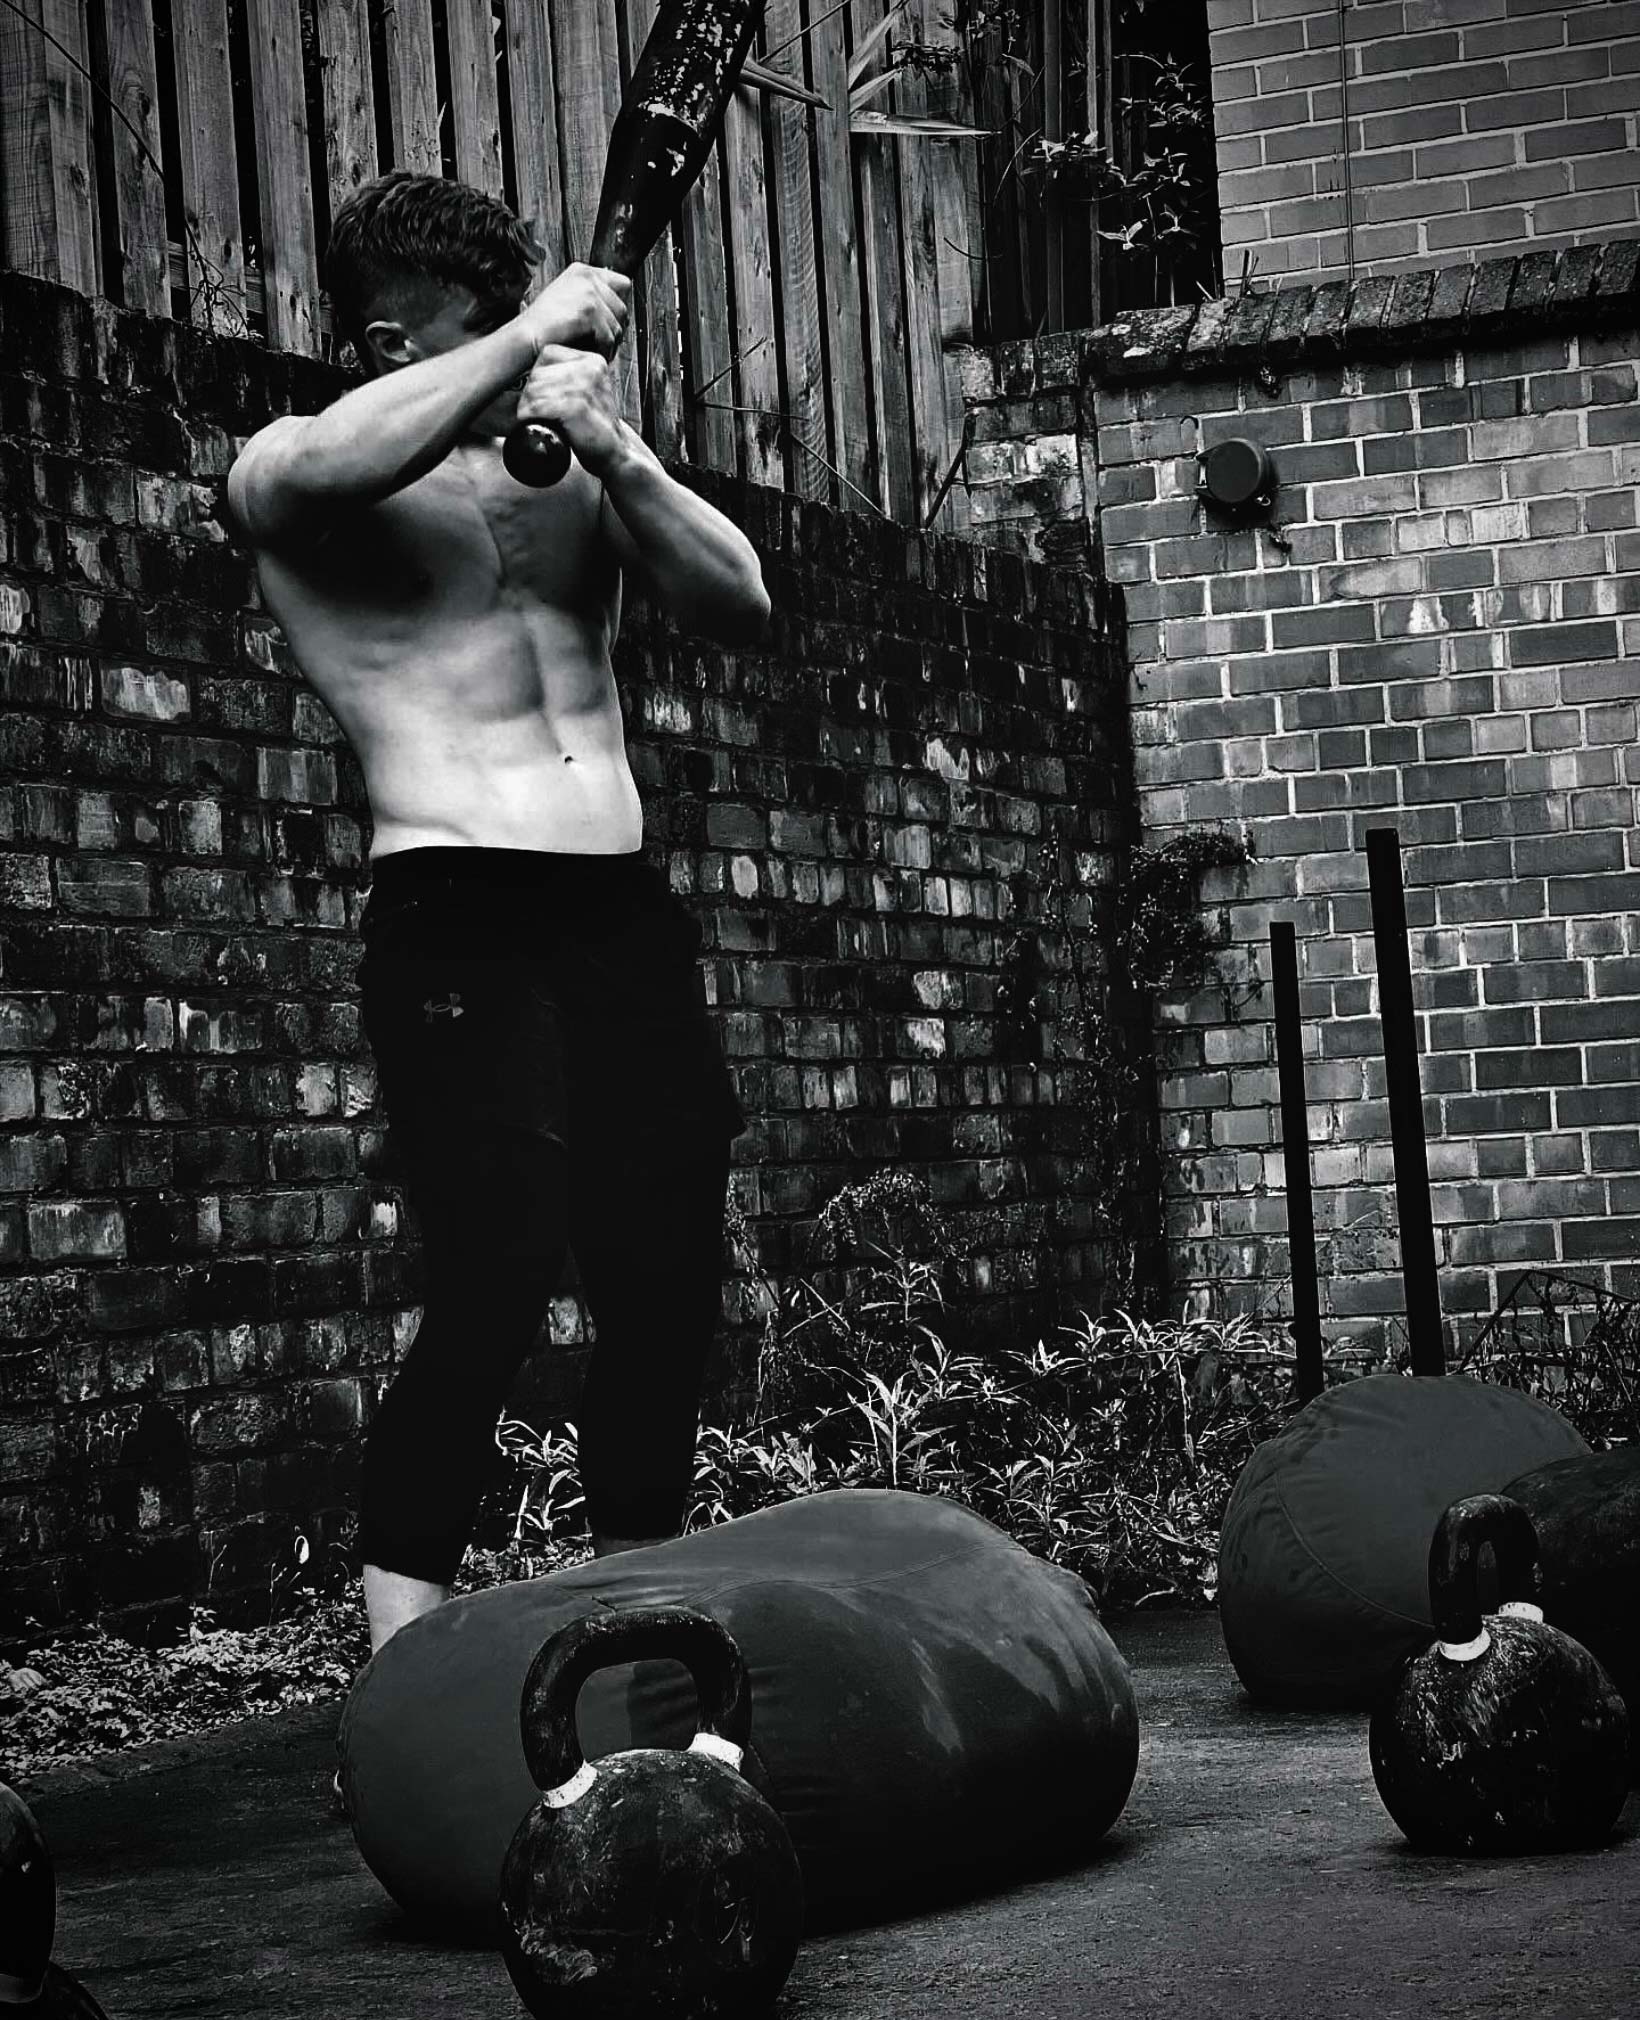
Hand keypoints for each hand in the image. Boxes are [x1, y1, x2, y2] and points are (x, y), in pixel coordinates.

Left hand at [515, 344, 625, 474]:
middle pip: (538, 373)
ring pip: (534, 390)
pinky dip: (531, 418)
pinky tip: (540, 426)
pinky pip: (538, 406)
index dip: (538, 377)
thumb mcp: (585, 392)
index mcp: (592, 360)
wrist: (617, 454)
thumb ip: (566, 376)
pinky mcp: (576, 406)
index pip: (548, 354)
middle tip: (537, 414)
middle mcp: (590, 368)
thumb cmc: (596, 427)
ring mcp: (584, 386)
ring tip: (538, 421)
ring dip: (528, 409)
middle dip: (530, 396)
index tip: (542, 397)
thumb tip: (533, 375)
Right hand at [519, 263, 632, 357]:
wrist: (527, 336)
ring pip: (618, 324)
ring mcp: (589, 292)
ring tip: (595, 348)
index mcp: (582, 271)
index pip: (622, 284)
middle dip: (614, 328)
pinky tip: (591, 351)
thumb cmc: (542, 325)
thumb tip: (615, 312)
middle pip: (622, 307)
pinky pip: (609, 337)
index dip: (617, 306)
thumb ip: (590, 297)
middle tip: (603, 342)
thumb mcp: (567, 298)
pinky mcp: (589, 311)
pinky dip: (603, 350)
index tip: (610, 321)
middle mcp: (587, 278)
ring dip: (609, 342)